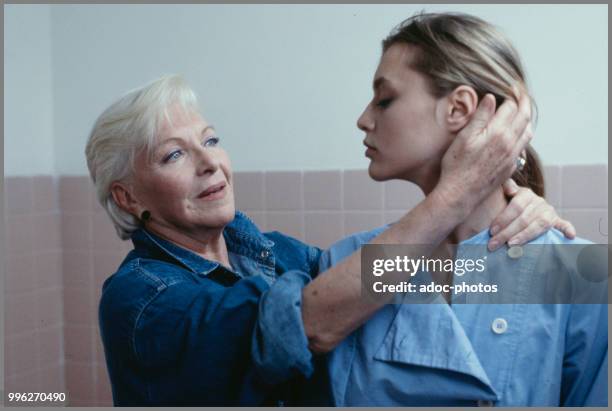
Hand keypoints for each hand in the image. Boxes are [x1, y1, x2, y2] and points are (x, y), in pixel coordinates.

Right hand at [436, 90, 532, 213]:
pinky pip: (524, 146)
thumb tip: (491, 98)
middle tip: (521, 92)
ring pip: (528, 132)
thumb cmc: (457, 166)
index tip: (510, 87)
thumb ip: (480, 117)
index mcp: (498, 133)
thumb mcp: (464, 137)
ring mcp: (513, 156)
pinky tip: (516, 133)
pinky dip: (524, 134)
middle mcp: (510, 143)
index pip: (511, 106)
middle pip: (525, 116)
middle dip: (524, 102)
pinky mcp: (511, 167)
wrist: (460, 194)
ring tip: (522, 110)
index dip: (511, 94)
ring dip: (527, 118)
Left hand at [487, 179, 576, 250]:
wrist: (525, 205)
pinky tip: (570, 236)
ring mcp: (549, 212)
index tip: (492, 230)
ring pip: (539, 225)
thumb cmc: (510, 202)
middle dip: (507, 232)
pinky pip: (564, 225)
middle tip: (494, 244)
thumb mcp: (505, 192)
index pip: (516, 206)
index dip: (504, 218)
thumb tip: (508, 188)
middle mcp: (539, 202)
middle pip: (524, 219)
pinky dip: (568, 229)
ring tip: (512, 245)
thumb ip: (504, 187)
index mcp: (526, 194)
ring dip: (525, 236)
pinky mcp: (557, 221)